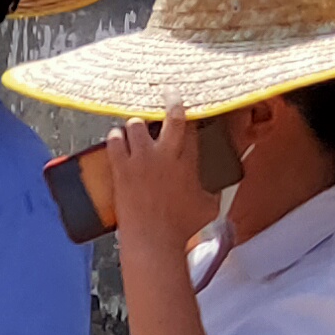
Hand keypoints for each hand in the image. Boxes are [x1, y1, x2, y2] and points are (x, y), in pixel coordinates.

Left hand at [106, 104, 223, 253]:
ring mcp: (141, 161)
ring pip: (135, 124)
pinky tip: (117, 138)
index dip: (189, 113)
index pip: (191, 126)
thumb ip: (215, 188)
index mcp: (188, 162)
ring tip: (137, 129)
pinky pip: (114, 140)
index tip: (185, 108)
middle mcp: (165, 156)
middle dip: (170, 100)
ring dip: (136, 124)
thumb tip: (220, 181)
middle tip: (168, 93)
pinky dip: (116, 137)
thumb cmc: (182, 228)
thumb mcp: (209, 206)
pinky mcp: (121, 169)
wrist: (153, 241)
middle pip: (169, 116)